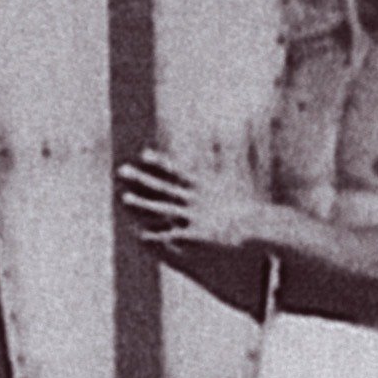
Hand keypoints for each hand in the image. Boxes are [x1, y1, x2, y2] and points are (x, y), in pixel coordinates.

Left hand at [116, 146, 258, 258]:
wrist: (257, 229)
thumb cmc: (248, 207)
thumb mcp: (236, 181)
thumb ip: (227, 163)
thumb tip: (225, 142)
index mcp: (205, 184)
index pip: (177, 170)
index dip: (159, 162)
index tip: (143, 153)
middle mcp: (195, 198)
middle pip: (163, 186)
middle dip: (141, 178)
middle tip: (121, 170)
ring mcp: (192, 216)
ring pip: (161, 208)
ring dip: (141, 203)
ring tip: (123, 198)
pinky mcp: (193, 235)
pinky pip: (168, 234)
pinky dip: (153, 233)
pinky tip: (137, 233)